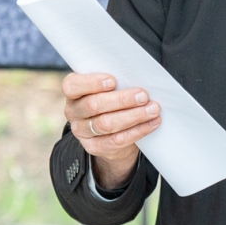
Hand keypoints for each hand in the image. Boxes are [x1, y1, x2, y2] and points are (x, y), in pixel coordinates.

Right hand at [61, 72, 161, 190]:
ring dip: (133, 116)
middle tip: (143, 96)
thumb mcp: (109, 88)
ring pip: (106, 124)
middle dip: (122, 100)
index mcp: (73, 92)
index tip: (113, 81)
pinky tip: (152, 123)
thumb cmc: (112, 100)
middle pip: (93, 105)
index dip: (92, 83)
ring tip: (152, 109)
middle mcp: (73, 112)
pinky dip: (138, 130)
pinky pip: (117, 140)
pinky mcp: (94, 147)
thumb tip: (137, 77)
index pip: (72, 86)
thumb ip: (116, 82)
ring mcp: (81, 131)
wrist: (111, 131)